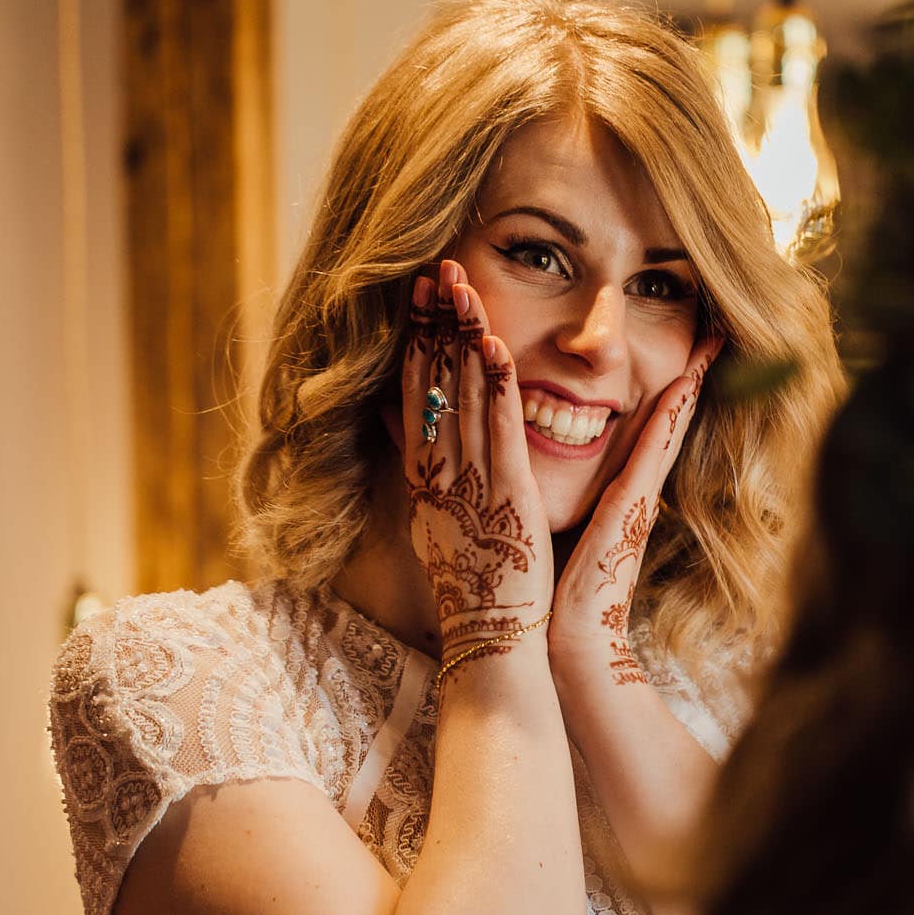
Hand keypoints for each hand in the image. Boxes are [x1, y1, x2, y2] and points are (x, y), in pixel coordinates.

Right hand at [401, 260, 554, 663]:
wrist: (491, 647)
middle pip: (432, 384)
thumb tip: (409, 441)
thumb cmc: (474, 594)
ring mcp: (470, 484)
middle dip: (432, 322)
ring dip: (461, 336)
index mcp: (426, 482)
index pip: (417, 397)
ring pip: (462, 396)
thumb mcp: (437, 529)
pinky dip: (496, 387)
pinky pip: (500, 432)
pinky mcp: (505, 498)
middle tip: (432, 267)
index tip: (417, 297)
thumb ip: (426, 480)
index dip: (416, 342)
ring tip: (459, 284)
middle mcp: (440, 476)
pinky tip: (495, 346)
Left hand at [548, 331, 724, 684]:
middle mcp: (636, 491)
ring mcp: (639, 498)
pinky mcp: (631, 509)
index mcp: (619, 495)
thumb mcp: (564, 532)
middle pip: (667, 421)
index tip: (681, 352)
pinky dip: (670, 419)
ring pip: (667, 427)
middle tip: (714, 330)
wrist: (572, 641)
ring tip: (710, 341)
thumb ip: (567, 503)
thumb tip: (552, 481)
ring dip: (690, 381)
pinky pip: (652, 454)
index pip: (645, 431)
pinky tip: (685, 386)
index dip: (666, 390)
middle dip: (691, 374)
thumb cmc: (560, 594)